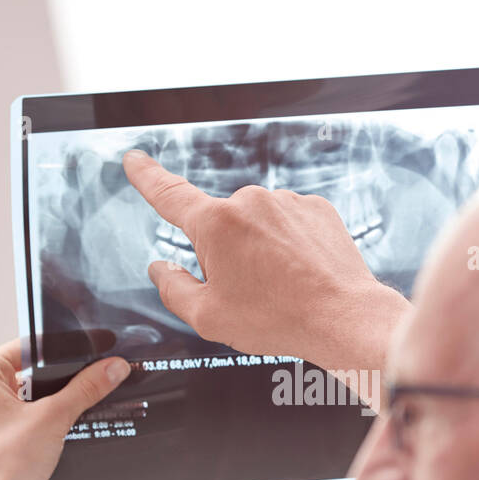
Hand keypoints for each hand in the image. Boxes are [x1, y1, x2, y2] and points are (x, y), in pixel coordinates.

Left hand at [0, 339, 129, 479]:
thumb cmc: (4, 464)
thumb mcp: (53, 419)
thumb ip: (85, 389)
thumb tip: (113, 367)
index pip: (31, 347)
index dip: (66, 348)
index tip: (98, 348)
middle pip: (37, 371)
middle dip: (69, 377)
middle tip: (102, 374)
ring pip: (38, 395)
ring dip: (64, 400)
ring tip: (95, 399)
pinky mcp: (3, 435)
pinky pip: (35, 416)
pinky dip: (56, 419)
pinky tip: (80, 423)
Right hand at [122, 149, 408, 370]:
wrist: (344, 317)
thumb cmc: (278, 319)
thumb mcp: (207, 317)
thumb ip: (173, 289)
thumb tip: (161, 269)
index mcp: (215, 223)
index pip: (169, 194)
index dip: (147, 177)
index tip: (135, 161)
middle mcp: (250, 201)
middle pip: (221, 227)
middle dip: (226, 255)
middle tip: (250, 293)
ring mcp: (287, 201)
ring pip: (258, 227)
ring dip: (261, 251)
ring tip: (282, 288)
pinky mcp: (317, 209)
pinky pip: (289, 226)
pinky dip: (290, 248)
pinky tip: (301, 275)